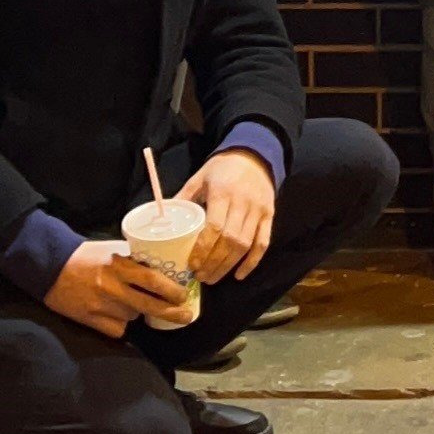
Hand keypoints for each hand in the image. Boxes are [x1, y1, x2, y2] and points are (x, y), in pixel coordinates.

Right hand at [46, 238, 194, 339]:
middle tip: (186, 315)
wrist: (49, 267)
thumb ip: (133, 259)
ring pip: (133, 316)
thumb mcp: (111, 249)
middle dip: (172, 312)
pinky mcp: (90, 320)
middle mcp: (112, 287)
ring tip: (139, 304)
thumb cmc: (84, 255)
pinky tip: (119, 315)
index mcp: (119, 265)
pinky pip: (117, 329)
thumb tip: (160, 266)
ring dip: (141, 312)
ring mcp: (101, 305)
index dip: (172, 290)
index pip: (152, 280)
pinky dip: (122, 324)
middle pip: (150, 305)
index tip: (185, 295)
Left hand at [189, 147, 278, 282]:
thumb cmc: (223, 168)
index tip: (192, 264)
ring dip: (228, 266)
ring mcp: (259, 211)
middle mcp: (243, 203)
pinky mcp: (270, 216)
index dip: (203, 249)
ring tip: (212, 277)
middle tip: (200, 276)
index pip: (214, 227)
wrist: (254, 155)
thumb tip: (164, 217)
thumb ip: (184, 197)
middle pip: (230, 240)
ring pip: (245, 245)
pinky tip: (240, 275)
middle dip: (214, 262)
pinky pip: (262, 243)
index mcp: (223, 192)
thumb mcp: (200, 177)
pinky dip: (252, 262)